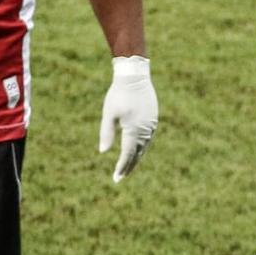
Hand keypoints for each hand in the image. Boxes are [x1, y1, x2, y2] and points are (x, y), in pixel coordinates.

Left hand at [98, 56, 157, 182]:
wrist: (135, 77)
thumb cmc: (118, 95)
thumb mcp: (109, 114)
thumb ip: (106, 133)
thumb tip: (103, 152)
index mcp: (133, 130)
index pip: (128, 154)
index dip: (122, 167)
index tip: (116, 178)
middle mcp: (145, 130)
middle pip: (138, 154)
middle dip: (129, 166)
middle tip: (121, 177)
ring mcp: (151, 125)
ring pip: (144, 147)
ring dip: (136, 158)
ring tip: (128, 167)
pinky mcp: (153, 119)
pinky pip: (148, 138)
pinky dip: (142, 147)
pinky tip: (137, 149)